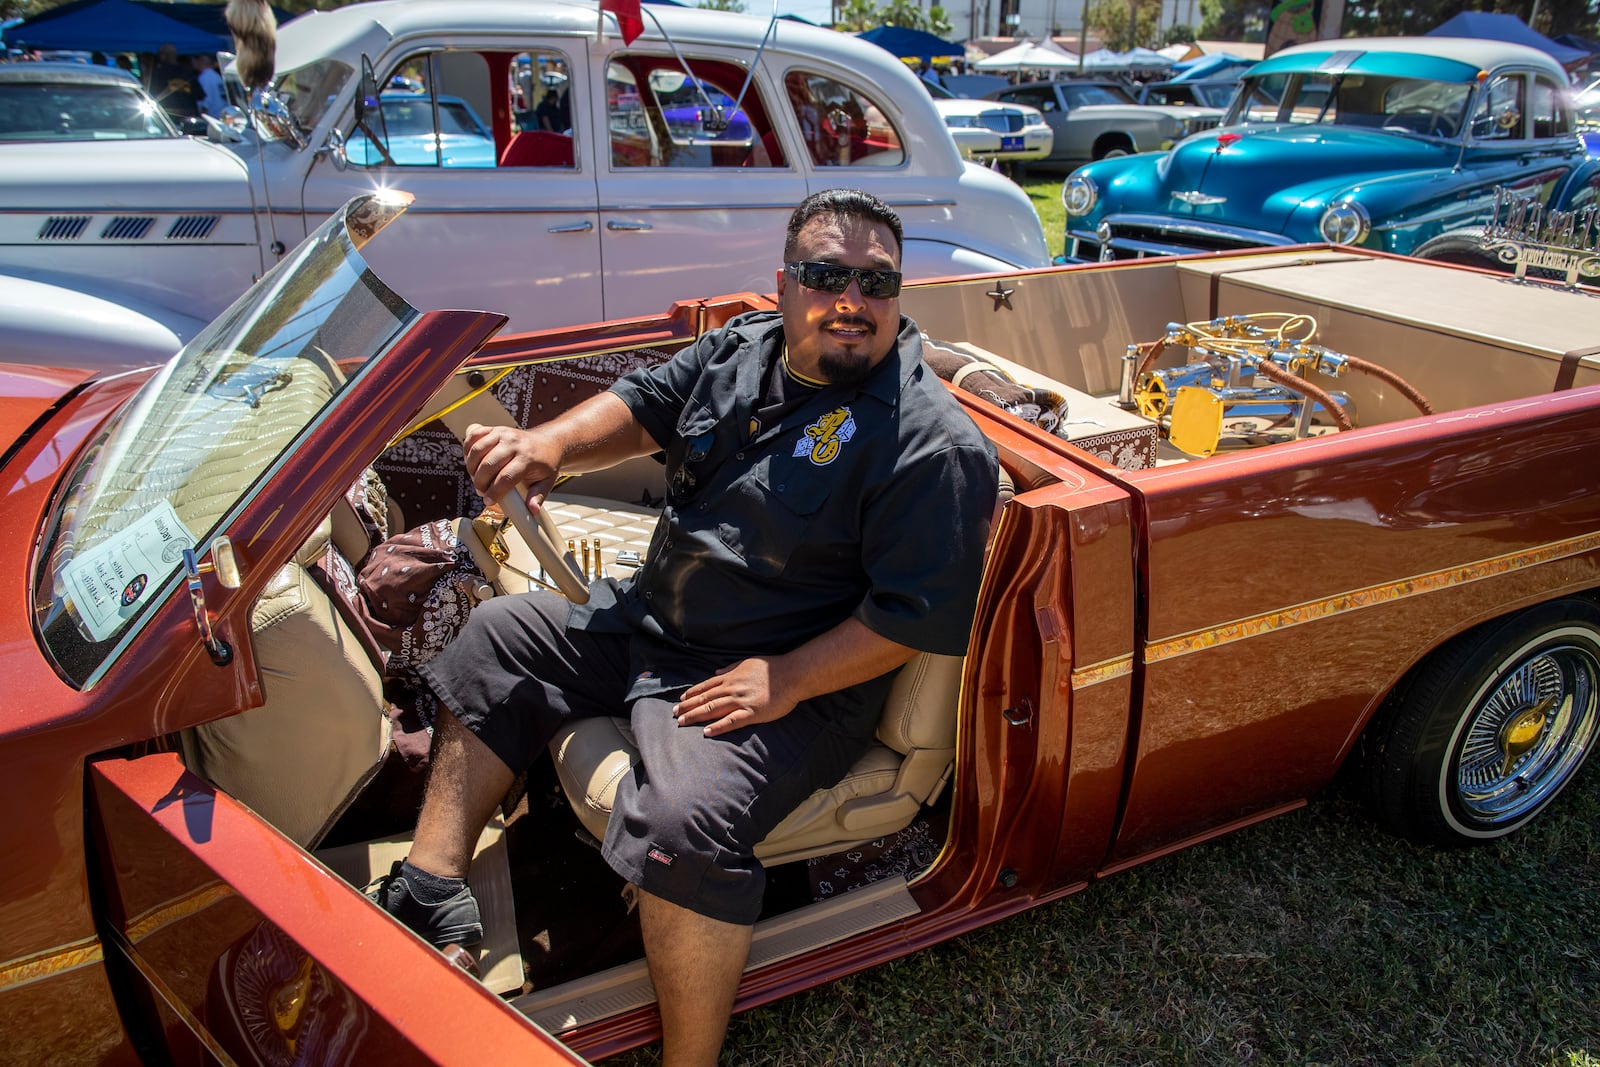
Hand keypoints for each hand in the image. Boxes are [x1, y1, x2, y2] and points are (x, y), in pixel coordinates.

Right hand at [461, 423, 559, 510]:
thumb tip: (532, 510)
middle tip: (481, 491)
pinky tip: (472, 461)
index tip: (488, 501)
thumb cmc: (545, 463)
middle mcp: (514, 443)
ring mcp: (503, 433)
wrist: (548, 442)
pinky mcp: (495, 429)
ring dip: (472, 467)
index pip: (506, 477)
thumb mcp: (547, 482)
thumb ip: (537, 497)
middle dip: (480, 482)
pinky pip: (474, 436)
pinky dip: (468, 449)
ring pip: (478, 450)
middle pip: (488, 464)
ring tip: (476, 477)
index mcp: (528, 458)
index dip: (494, 492)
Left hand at [673, 658, 797, 736]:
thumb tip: (716, 673)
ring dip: (696, 716)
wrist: (791, 674)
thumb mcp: (747, 662)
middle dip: (688, 707)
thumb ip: (730, 668)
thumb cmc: (772, 667)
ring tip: (682, 722)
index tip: (681, 700)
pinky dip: (717, 727)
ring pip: (712, 710)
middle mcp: (732, 688)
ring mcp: (741, 701)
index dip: (691, 694)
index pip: (705, 686)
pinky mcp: (752, 713)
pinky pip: (731, 721)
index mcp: (731, 677)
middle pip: (704, 699)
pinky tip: (706, 732)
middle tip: (674, 714)